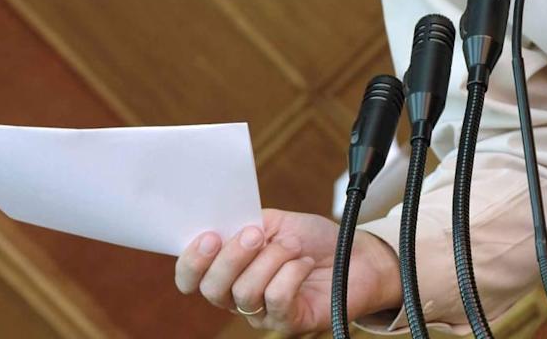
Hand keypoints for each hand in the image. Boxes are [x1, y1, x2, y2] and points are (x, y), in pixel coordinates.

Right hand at [175, 208, 401, 333]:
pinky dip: (292, 273)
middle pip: (213, 289)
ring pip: (246, 292)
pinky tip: (305, 265)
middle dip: (232, 257)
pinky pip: (276, 298)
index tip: (210, 236)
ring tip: (294, 247)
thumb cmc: (312, 240)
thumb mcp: (274, 222)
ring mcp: (262, 314)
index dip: (192, 261)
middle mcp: (238, 297)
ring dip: (272, 259)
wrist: (356, 255)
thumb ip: (243, 223)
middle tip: (257, 234)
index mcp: (227, 270)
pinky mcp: (288, 323)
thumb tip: (222, 225)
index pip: (190, 278)